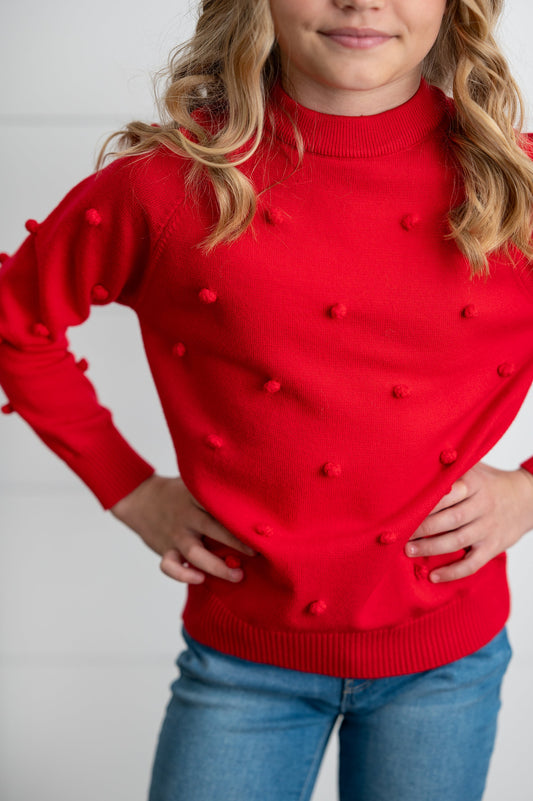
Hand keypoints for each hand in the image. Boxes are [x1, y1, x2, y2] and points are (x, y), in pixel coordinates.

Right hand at [110, 474, 256, 583]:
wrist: (140, 499)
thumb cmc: (178, 493)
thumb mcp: (195, 484)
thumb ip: (216, 491)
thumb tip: (253, 494)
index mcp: (197, 497)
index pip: (220, 503)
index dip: (240, 515)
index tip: (260, 525)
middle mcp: (187, 516)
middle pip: (213, 528)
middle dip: (236, 541)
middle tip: (258, 552)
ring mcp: (176, 534)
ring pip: (195, 552)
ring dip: (217, 566)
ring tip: (238, 576)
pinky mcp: (165, 549)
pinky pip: (170, 566)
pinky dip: (183, 575)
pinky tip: (200, 579)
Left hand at [404, 462, 532, 582]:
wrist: (527, 499)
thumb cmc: (489, 482)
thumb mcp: (474, 468)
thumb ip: (451, 469)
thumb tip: (416, 466)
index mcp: (475, 484)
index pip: (449, 493)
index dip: (427, 502)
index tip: (406, 508)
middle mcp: (483, 506)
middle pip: (451, 519)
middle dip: (423, 527)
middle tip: (401, 533)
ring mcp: (488, 528)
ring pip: (457, 541)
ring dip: (431, 548)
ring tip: (409, 551)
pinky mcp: (493, 547)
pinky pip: (472, 564)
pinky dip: (452, 572)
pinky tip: (434, 576)